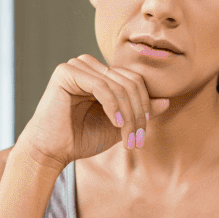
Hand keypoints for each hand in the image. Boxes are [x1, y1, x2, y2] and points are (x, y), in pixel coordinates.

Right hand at [18, 54, 170, 169]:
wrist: (51, 151)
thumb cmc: (80, 139)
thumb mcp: (118, 125)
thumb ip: (140, 112)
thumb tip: (167, 100)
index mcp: (101, 74)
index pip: (135, 81)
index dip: (144, 106)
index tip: (142, 135)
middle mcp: (89, 65)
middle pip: (130, 82)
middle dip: (138, 114)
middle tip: (137, 140)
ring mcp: (77, 66)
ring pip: (119, 86)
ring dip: (128, 115)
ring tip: (127, 138)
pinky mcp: (66, 72)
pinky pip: (101, 86)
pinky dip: (113, 107)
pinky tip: (115, 123)